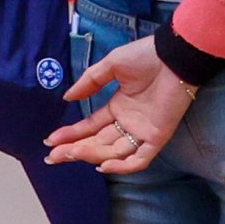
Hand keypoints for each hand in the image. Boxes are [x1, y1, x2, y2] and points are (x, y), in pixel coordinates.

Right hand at [47, 32, 197, 176]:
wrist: (174, 57)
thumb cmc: (145, 57)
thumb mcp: (112, 65)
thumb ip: (90, 82)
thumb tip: (67, 98)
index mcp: (117, 107)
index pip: (90, 127)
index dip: (71, 134)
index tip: (50, 141)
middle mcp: (127, 123)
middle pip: (97, 143)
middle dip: (74, 150)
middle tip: (53, 156)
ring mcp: (141, 132)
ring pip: (113, 152)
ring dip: (91, 155)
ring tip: (72, 153)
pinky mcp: (157, 137)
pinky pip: (139, 159)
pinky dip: (122, 166)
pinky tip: (103, 165)